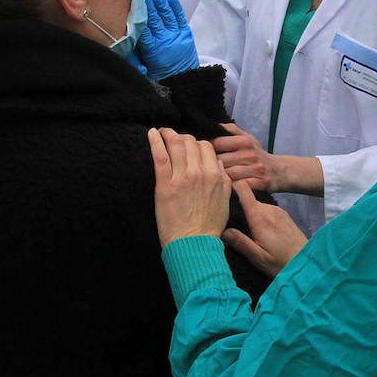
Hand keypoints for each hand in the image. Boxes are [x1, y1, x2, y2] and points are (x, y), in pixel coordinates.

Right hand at [135, 0, 198, 79]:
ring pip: (166, 14)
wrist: (184, 83)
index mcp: (152, 49)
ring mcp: (176, 36)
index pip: (143, 26)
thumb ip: (132, 53)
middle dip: (147, 1)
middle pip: (154, 17)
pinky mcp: (186, 35)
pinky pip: (180, 18)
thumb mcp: (143, 68)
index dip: (138, 12)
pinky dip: (175, 7)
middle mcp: (164, 40)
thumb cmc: (160, 75)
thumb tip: (121, 39)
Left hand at [150, 128, 230, 245]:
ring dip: (167, 134)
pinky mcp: (164, 184)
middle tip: (173, 140)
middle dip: (182, 138)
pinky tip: (151, 133)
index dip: (196, 144)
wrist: (194, 243)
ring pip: (175, 144)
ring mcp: (181, 177)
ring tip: (161, 132)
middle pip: (190, 141)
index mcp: (215, 174)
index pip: (205, 146)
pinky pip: (160, 156)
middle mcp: (199, 172)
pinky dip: (155, 141)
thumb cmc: (209, 225)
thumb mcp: (225, 199)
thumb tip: (218, 163)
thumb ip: (224, 179)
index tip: (188, 148)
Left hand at [213, 122, 281, 191]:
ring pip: (228, 175)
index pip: (218, 143)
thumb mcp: (249, 138)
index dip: (208, 150)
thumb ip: (232, 130)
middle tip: (208, 170)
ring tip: (217, 179)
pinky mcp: (261, 183)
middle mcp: (251, 154)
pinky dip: (232, 188)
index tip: (206, 155)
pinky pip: (240, 187)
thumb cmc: (258, 155)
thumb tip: (215, 125)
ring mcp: (257, 169)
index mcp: (246, 141)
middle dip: (212, 166)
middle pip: (221, 160)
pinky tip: (228, 188)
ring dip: (221, 178)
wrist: (280, 171)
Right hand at [222, 181, 306, 277]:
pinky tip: (256, 230)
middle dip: (236, 204)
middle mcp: (270, 209)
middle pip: (247, 197)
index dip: (231, 185)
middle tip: (225, 215)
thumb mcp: (258, 257)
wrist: (308, 265)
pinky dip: (258, 216)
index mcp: (260, 217)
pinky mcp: (283, 216)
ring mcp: (278, 211)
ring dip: (247, 212)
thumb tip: (221, 230)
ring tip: (239, 225)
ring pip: (256, 205)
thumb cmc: (282, 264)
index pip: (243, 189)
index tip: (220, 190)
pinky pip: (266, 210)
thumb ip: (239, 242)